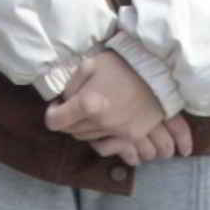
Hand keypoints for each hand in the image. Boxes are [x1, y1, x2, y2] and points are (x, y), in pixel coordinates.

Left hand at [42, 47, 188, 172]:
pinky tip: (103, 124)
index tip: (58, 106)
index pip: (54, 122)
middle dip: (68, 120)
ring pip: (88, 138)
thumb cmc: (122, 64)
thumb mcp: (89, 65)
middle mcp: (100, 122)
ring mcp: (117, 132)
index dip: (52, 113)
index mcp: (87, 104)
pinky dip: (101, 138)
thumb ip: (71, 86)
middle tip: (74, 107)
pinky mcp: (132, 136)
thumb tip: (65, 102)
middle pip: (71, 131)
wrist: (158, 72)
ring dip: (84, 127)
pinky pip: (108, 145)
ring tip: (92, 111)